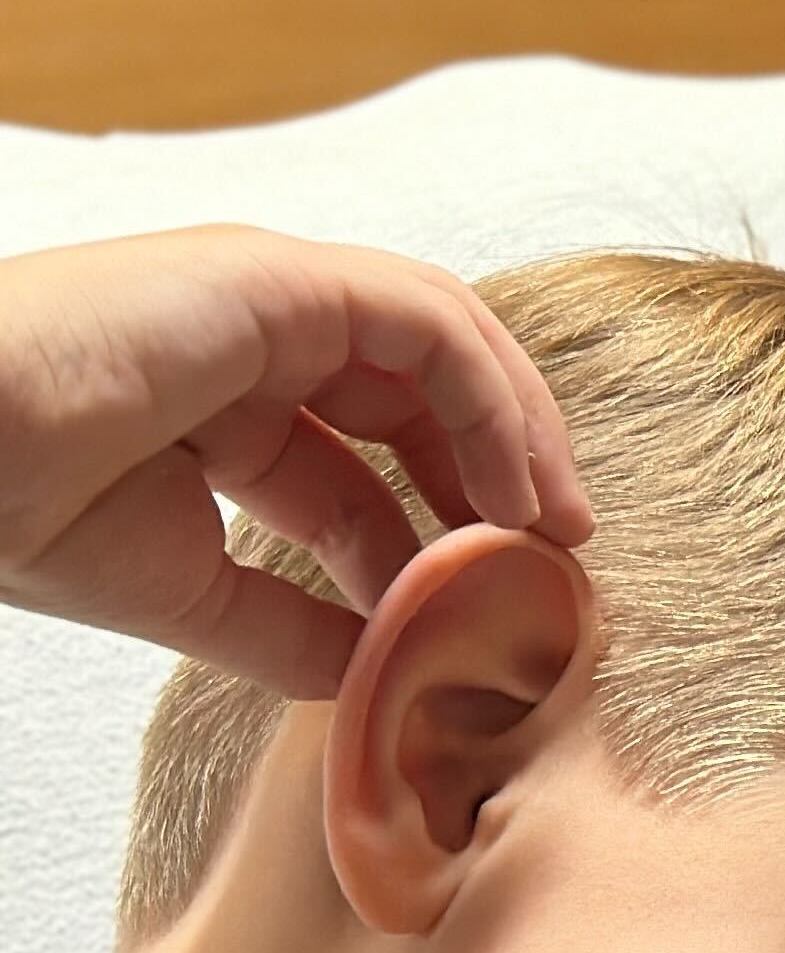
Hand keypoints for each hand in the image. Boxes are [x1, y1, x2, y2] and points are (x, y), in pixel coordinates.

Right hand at [0, 227, 584, 697]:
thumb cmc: (16, 506)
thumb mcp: (191, 591)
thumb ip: (294, 628)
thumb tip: (385, 674)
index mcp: (225, 404)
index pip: (373, 463)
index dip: (446, 533)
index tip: (498, 609)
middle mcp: (252, 340)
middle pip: (426, 394)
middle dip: (506, 475)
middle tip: (562, 565)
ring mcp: (264, 299)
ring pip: (447, 345)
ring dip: (520, 438)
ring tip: (558, 534)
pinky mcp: (273, 278)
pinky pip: (431, 325)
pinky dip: (493, 405)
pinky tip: (516, 494)